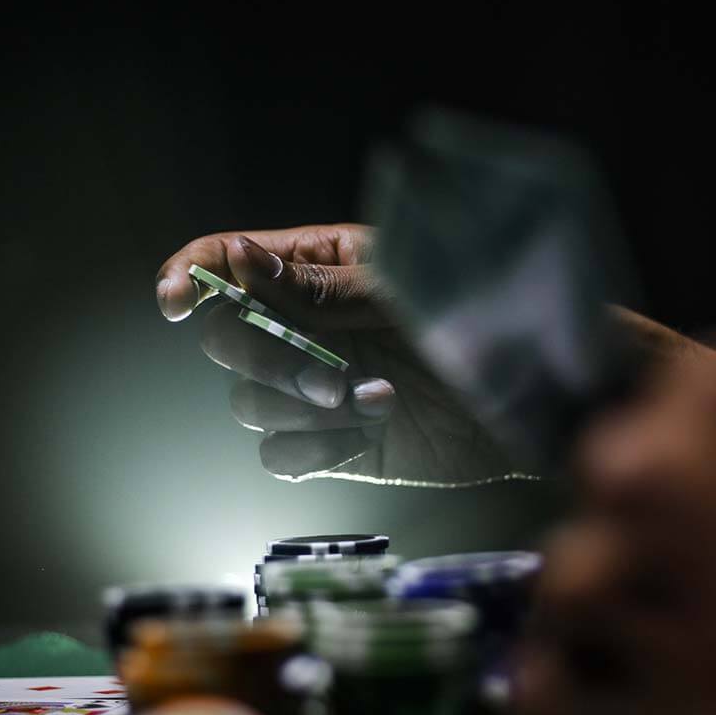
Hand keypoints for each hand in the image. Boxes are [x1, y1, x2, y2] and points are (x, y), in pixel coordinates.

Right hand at [156, 225, 519, 483]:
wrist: (539, 400)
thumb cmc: (487, 321)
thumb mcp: (406, 294)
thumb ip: (321, 286)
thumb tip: (236, 259)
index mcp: (320, 267)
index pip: (228, 261)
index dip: (191, 275)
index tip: (176, 301)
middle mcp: (308, 328)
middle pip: (223, 339)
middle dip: (262, 361)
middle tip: (327, 377)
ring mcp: (317, 387)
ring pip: (245, 403)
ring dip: (297, 407)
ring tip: (375, 401)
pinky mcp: (334, 445)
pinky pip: (277, 454)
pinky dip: (312, 449)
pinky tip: (366, 434)